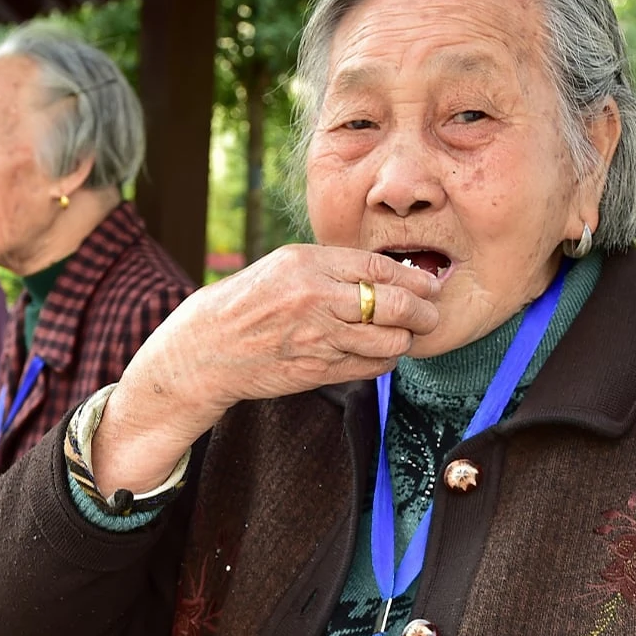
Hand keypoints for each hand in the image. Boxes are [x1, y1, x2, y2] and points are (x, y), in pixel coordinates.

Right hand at [94, 247, 440, 494]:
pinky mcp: (316, 371)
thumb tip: (386, 274)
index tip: (428, 285)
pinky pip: (371, 367)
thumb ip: (331, 268)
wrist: (206, 350)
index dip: (413, 279)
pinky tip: (378, 353)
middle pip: (394, 306)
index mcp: (306, 264)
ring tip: (404, 334)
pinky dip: (384, 360)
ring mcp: (316, 338)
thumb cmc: (246, 303)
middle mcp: (314, 299)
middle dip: (422, 312)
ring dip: (405, 339)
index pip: (379, 268)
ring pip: (389, 341)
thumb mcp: (283, 266)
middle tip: (430, 314)